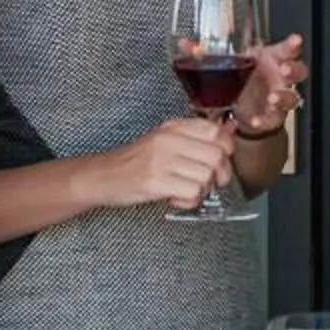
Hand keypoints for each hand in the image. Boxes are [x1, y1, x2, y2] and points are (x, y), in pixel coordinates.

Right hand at [98, 115, 236, 211]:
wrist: (101, 176)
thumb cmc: (135, 161)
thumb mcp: (164, 140)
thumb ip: (194, 137)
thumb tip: (229, 131)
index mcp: (173, 128)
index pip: (216, 132)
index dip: (226, 149)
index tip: (219, 161)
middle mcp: (168, 140)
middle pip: (216, 156)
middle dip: (219, 174)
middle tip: (208, 182)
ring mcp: (161, 160)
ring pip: (206, 176)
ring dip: (202, 190)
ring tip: (186, 190)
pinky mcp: (154, 182)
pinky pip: (192, 192)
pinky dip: (190, 201)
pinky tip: (176, 198)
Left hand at [229, 34, 308, 135]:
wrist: (240, 104)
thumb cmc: (244, 75)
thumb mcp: (238, 60)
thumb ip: (230, 54)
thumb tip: (204, 46)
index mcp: (274, 59)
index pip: (288, 49)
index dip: (293, 44)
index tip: (295, 41)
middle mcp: (281, 78)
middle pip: (298, 72)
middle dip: (293, 70)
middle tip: (285, 69)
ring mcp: (280, 98)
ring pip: (291, 97)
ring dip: (283, 97)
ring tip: (272, 98)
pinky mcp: (273, 117)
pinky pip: (272, 119)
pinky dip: (264, 120)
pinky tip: (256, 120)